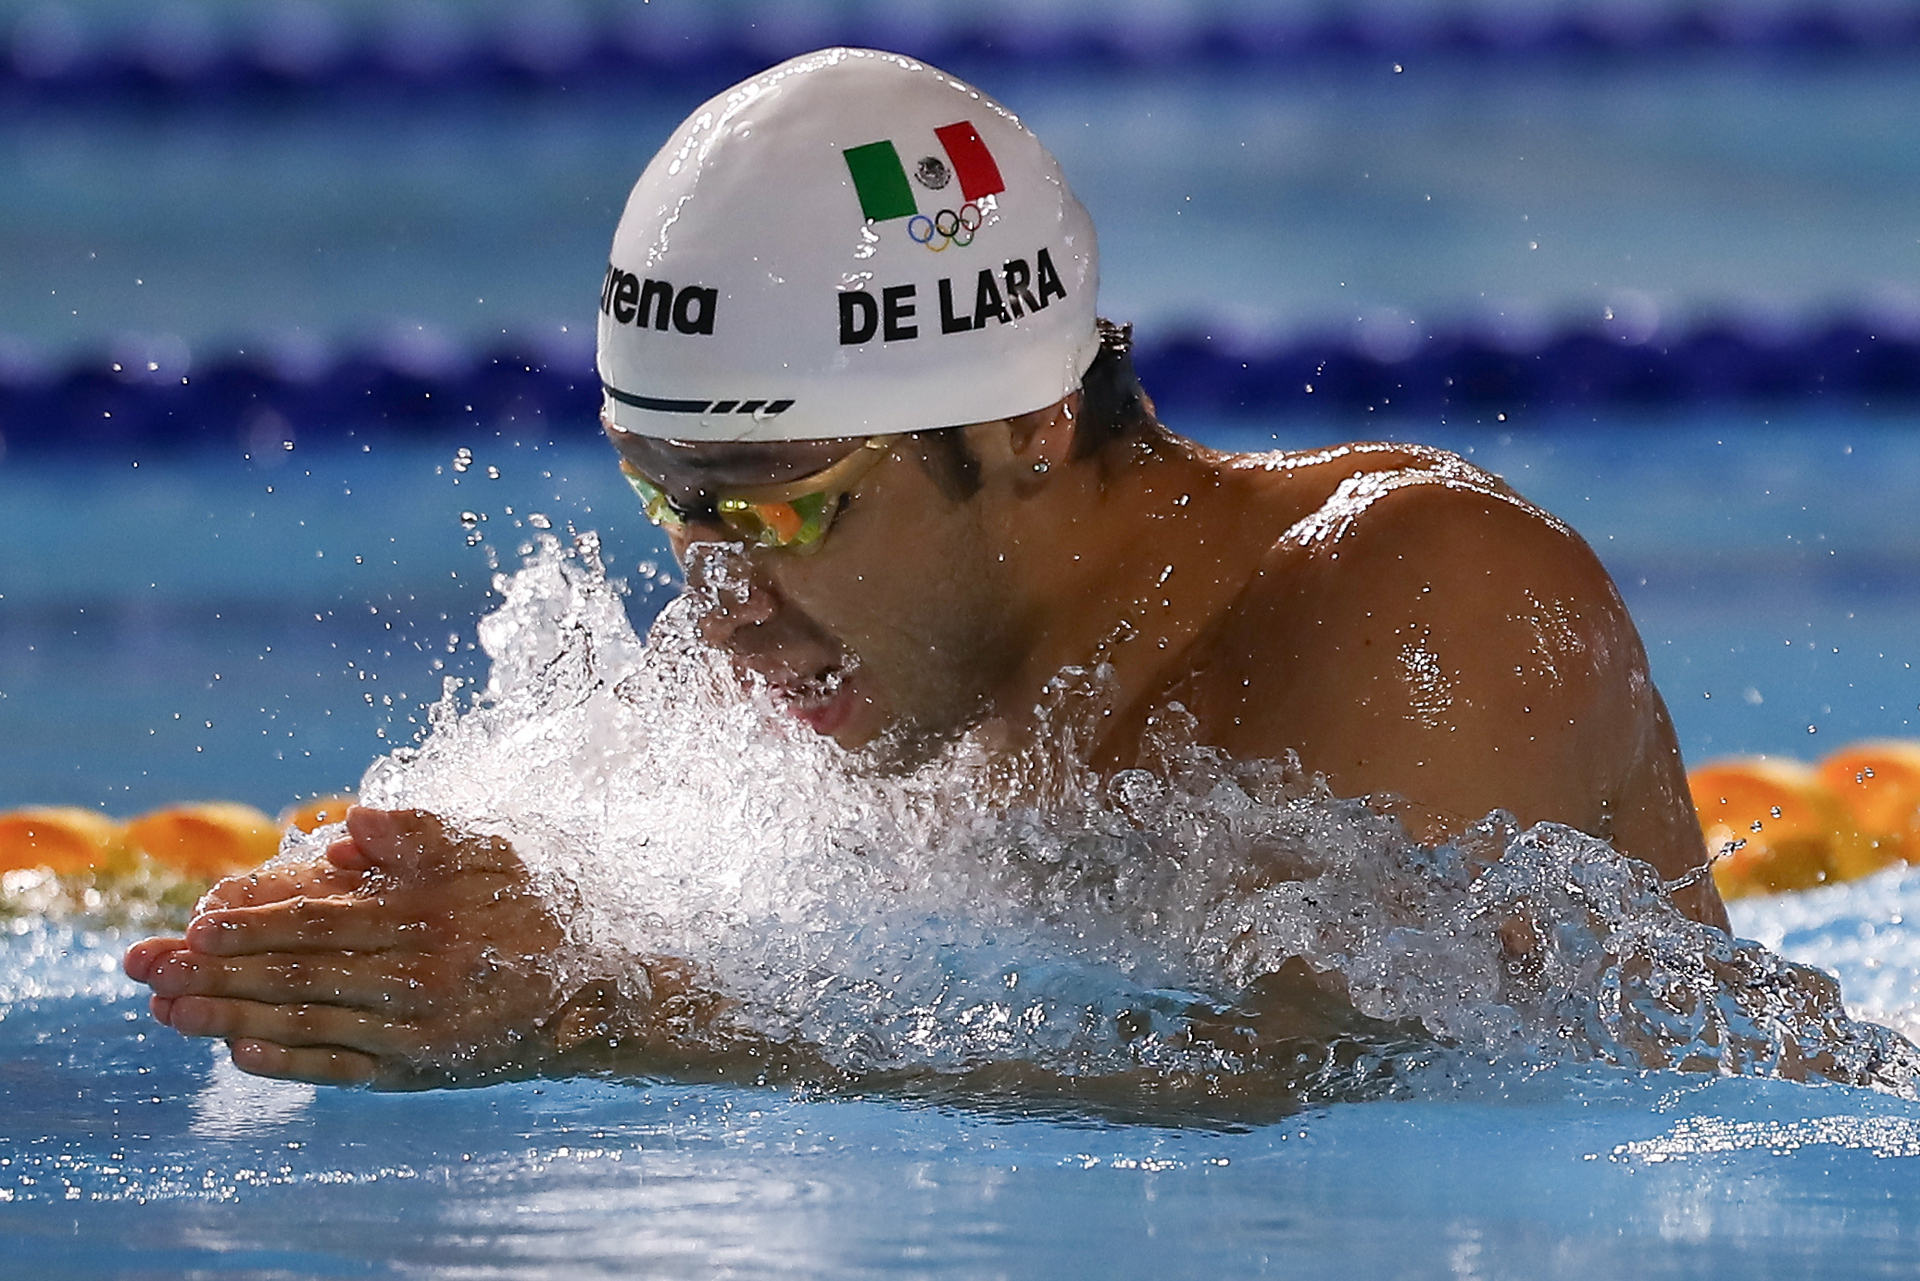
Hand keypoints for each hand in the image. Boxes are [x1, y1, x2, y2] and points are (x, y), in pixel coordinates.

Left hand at [124, 806, 570, 1088]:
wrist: (598, 992)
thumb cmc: (535, 908)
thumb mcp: (490, 850)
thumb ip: (420, 833)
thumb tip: (346, 826)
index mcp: (427, 912)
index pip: (320, 917)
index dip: (252, 920)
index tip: (195, 920)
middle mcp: (416, 972)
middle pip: (296, 971)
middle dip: (213, 970)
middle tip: (144, 968)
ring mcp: (415, 1027)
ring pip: (306, 1020)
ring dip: (227, 1016)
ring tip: (166, 1010)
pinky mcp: (420, 1070)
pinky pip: (339, 1067)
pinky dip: (285, 1060)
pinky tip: (237, 1053)